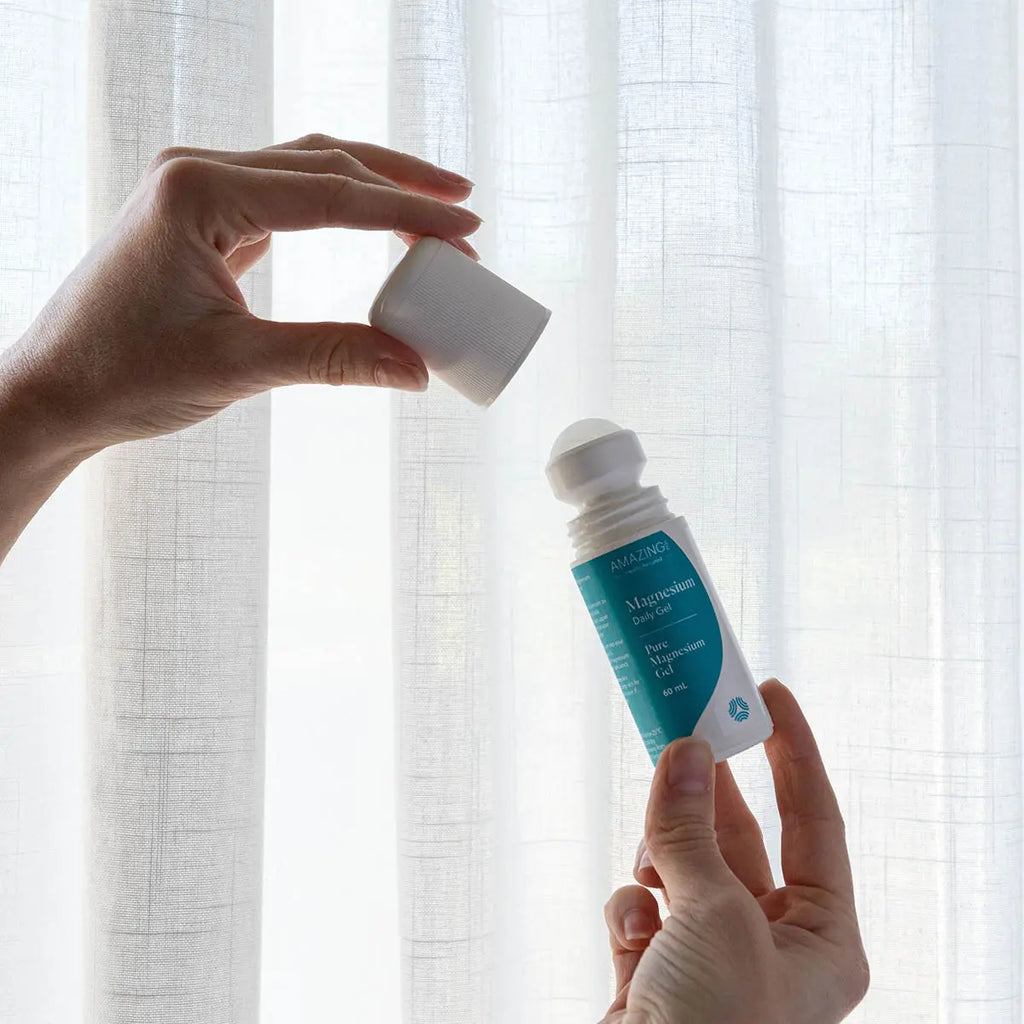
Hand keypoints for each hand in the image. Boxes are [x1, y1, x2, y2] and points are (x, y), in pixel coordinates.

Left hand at [0, 135, 479, 559]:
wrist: (56, 389)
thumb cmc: (125, 375)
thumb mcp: (239, 366)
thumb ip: (333, 358)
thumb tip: (418, 367)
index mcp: (199, 192)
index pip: (331, 192)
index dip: (406, 212)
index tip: (468, 228)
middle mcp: (198, 173)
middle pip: (325, 161)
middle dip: (402, 187)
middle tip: (467, 217)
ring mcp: (198, 189)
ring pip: (308, 168)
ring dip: (375, 185)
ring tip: (437, 206)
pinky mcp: (203, 215)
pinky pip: (286, 194)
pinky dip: (340, 206)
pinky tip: (374, 220)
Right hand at [601, 680, 868, 1023]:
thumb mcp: (714, 917)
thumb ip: (694, 830)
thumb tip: (684, 753)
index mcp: (821, 941)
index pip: (815, 822)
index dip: (793, 753)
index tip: (766, 694)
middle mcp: (769, 947)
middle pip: (741, 837)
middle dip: (711, 791)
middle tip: (684, 727)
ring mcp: (710, 958)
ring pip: (681, 865)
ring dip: (659, 855)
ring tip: (650, 856)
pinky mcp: (658, 973)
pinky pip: (643, 907)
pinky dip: (631, 910)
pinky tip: (631, 936)